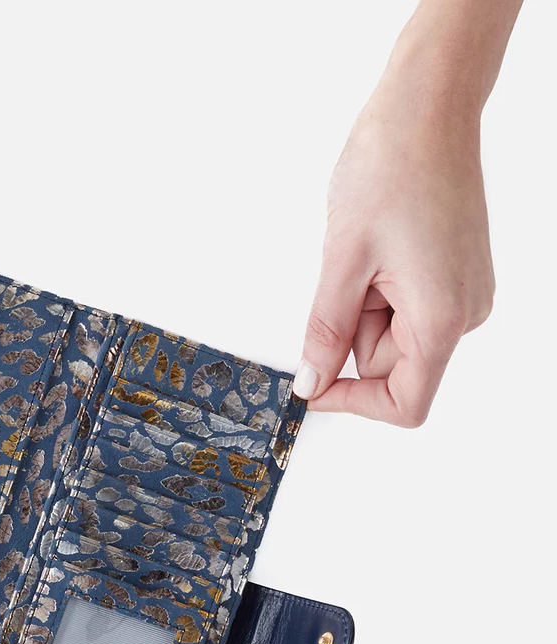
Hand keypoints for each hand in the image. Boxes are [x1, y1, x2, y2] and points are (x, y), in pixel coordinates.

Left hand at [294, 36, 495, 426]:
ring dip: (363, 307)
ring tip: (366, 250)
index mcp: (442, 317)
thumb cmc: (392, 169)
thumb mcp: (341, 261)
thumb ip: (326, 332)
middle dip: (352, 332)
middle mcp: (463, 312)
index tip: (312, 385)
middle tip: (345, 275)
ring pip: (392, 335)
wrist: (426, 109)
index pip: (405, 403)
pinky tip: (377, 248)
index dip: (353, 402)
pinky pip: (403, 308)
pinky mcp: (452, 276)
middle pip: (391, 366)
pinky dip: (377, 291)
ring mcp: (461, 293)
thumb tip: (312, 382)